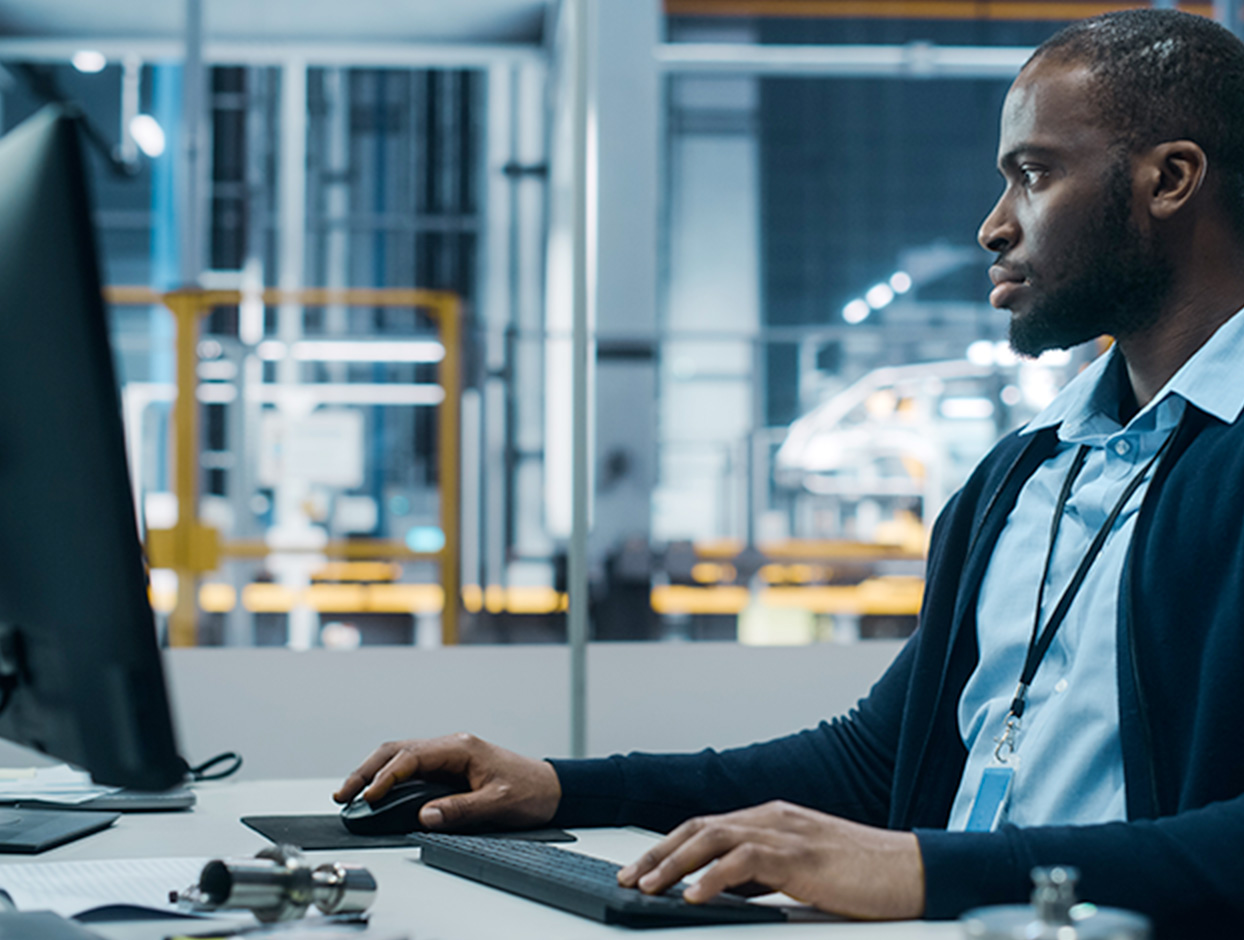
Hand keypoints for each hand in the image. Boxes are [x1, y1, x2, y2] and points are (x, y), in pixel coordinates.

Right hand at [332, 733, 561, 831]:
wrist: (550, 788)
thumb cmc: (529, 791)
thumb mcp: (498, 803)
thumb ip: (462, 809)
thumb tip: (426, 816)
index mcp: (461, 748)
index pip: (412, 756)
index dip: (386, 777)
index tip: (369, 797)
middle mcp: (450, 746)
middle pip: (397, 750)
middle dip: (367, 770)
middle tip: (343, 794)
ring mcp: (447, 755)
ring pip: (400, 756)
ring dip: (373, 772)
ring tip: (351, 794)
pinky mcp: (447, 768)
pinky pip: (410, 767)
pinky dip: (388, 777)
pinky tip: (375, 792)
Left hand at [616, 801, 924, 919]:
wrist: (912, 871)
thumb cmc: (862, 876)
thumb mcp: (801, 871)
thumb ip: (763, 874)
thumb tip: (722, 890)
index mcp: (772, 818)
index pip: (707, 827)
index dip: (670, 847)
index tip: (642, 870)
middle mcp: (773, 817)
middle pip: (700, 827)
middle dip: (659, 853)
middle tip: (629, 878)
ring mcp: (786, 832)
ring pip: (714, 837)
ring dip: (675, 863)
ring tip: (649, 887)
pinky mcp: (800, 854)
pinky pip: (745, 861)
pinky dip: (714, 877)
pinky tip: (694, 895)